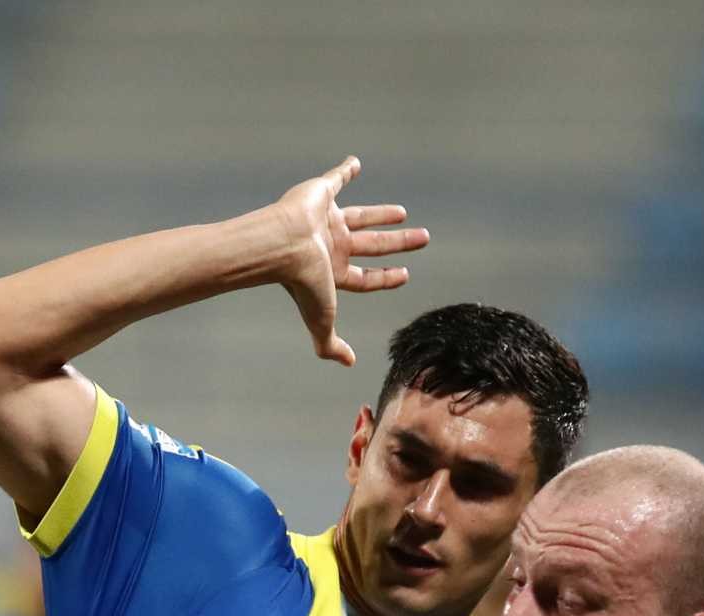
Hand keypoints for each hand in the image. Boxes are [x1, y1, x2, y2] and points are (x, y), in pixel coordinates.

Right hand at [266, 155, 427, 367]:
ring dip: (382, 215)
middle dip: (398, 244)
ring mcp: (326, 220)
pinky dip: (345, 171)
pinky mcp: (319, 194)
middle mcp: (331, 246)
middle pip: (373, 246)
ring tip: (404, 214)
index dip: (387, 278)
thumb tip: (349, 364)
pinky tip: (356, 165)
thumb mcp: (323, 319)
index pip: (367, 278)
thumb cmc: (302, 283)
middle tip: (423, 239)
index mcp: (333, 273)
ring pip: (361, 217)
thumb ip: (331, 344)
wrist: (280, 246)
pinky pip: (335, 179)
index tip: (406, 275)